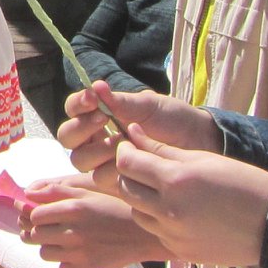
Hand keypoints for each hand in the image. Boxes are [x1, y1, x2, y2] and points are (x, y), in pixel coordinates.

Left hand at [18, 174, 164, 267]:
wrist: (142, 234)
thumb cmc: (112, 208)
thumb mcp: (86, 192)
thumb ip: (54, 191)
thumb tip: (26, 193)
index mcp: (73, 208)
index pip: (34, 216)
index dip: (36, 215)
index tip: (45, 215)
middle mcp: (74, 231)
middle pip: (35, 236)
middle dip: (39, 232)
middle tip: (52, 229)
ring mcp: (80, 253)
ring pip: (45, 254)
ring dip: (51, 247)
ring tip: (67, 240)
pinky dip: (66, 262)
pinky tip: (79, 253)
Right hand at [56, 80, 220, 174]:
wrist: (199, 141)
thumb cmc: (173, 119)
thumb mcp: (148, 106)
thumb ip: (121, 101)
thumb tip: (96, 85)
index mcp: (99, 116)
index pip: (73, 109)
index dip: (77, 104)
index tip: (92, 98)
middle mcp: (96, 139)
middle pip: (68, 137)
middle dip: (82, 127)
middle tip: (103, 118)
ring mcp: (104, 162)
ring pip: (80, 160)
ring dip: (97, 148)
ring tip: (122, 141)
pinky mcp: (117, 182)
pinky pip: (101, 177)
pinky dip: (114, 168)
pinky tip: (132, 159)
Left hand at [110, 125, 267, 266]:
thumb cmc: (243, 183)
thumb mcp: (204, 159)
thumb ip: (162, 149)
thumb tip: (132, 133)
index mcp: (175, 180)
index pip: (127, 162)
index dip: (125, 151)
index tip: (131, 146)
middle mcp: (168, 209)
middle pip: (124, 188)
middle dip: (129, 174)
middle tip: (143, 166)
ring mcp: (172, 233)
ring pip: (136, 212)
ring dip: (141, 199)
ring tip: (163, 190)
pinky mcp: (179, 250)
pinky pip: (155, 231)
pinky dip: (159, 219)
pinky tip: (179, 212)